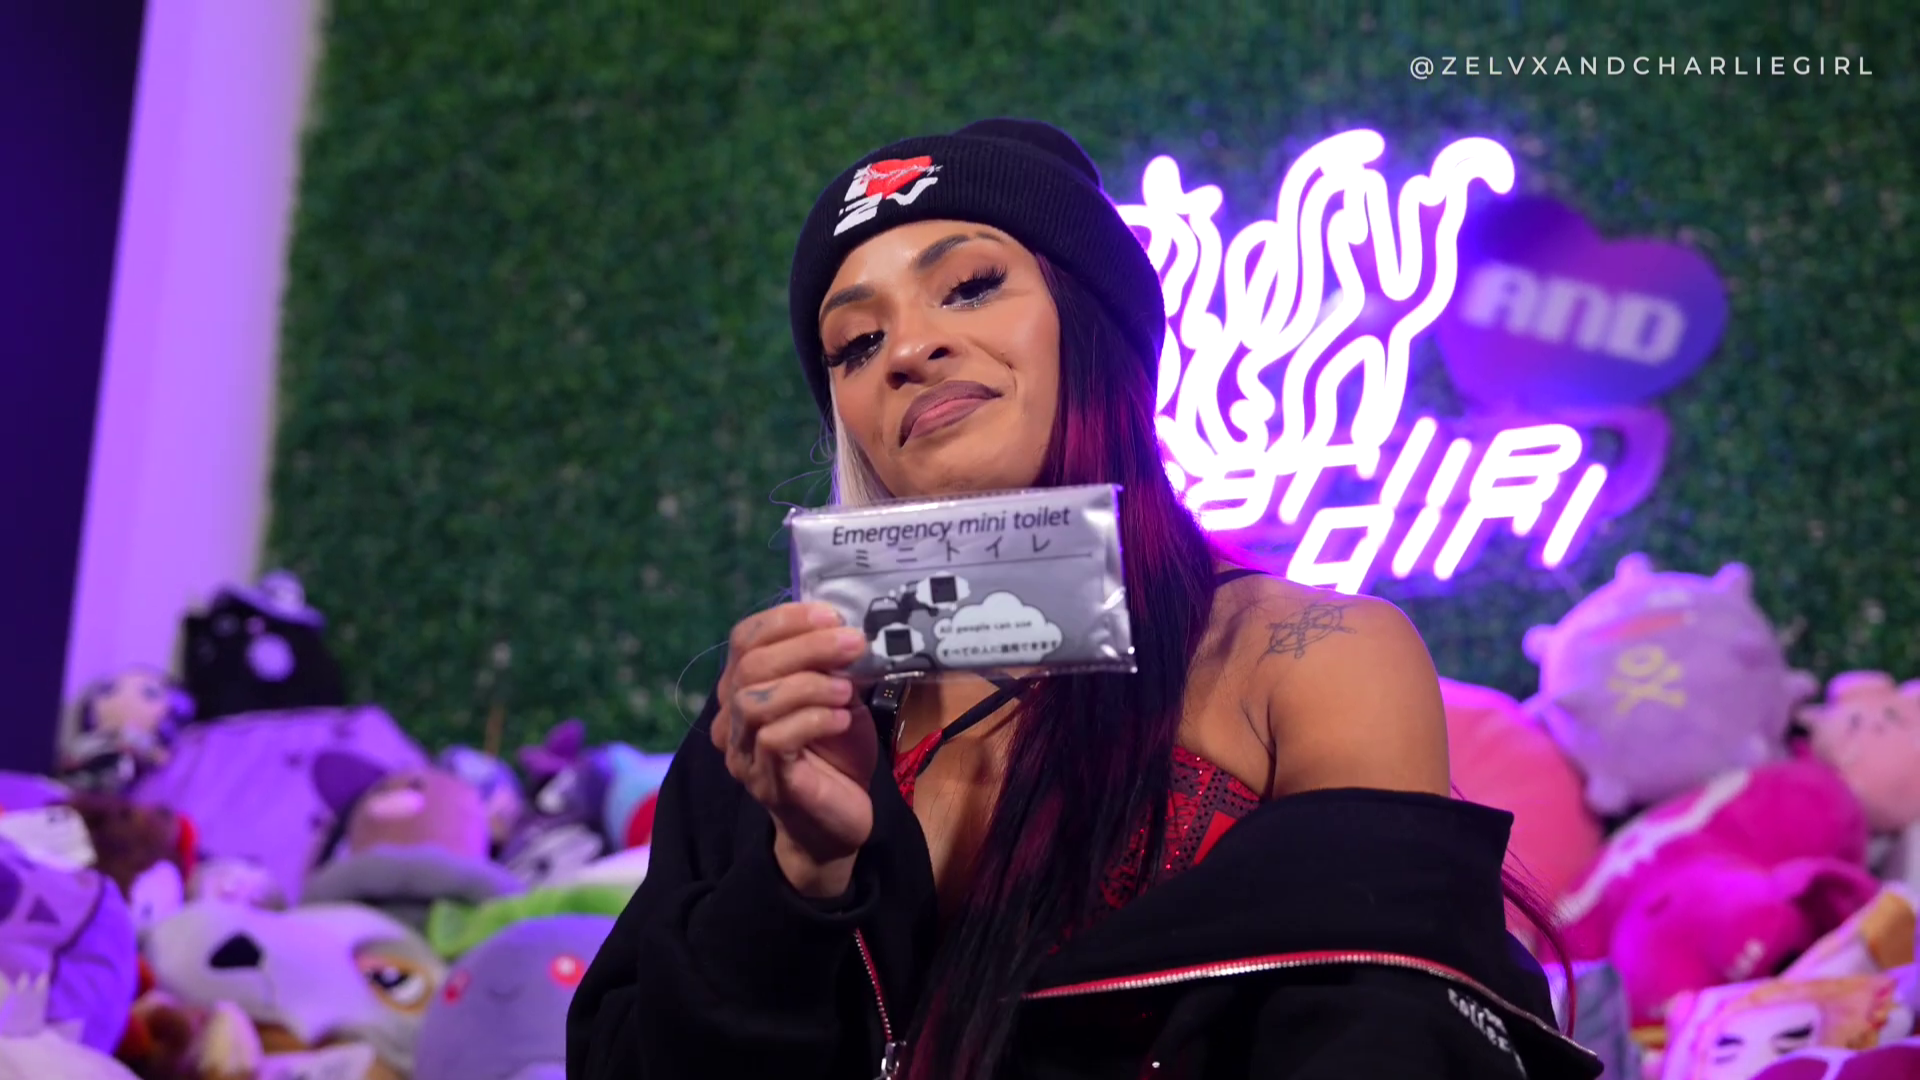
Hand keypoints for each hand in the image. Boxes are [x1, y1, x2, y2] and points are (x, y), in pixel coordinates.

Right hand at [710, 602, 878, 896]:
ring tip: (846, 689)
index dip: (785, 619)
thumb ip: (831, 665)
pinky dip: (812, 720)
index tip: (831, 614)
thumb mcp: (836, 698)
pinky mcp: (765, 781)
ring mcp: (744, 753)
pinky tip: (841, 721)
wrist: (839, 822)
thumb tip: (848, 628)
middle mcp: (733, 718)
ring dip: (807, 684)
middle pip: (751, 666)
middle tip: (853, 643)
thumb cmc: (836, 753)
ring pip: (754, 701)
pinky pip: (773, 740)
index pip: (745, 638)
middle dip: (806, 646)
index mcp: (745, 687)